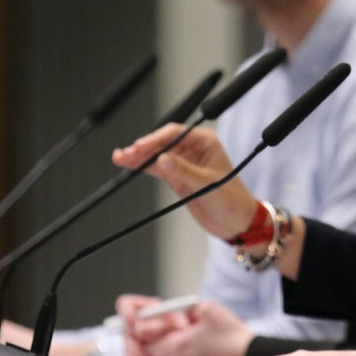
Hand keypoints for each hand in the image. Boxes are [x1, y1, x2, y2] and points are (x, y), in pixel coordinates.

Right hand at [111, 124, 255, 239]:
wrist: (236, 222)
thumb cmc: (231, 199)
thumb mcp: (207, 184)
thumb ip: (184, 171)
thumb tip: (161, 159)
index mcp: (205, 141)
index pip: (175, 133)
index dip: (156, 139)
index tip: (140, 147)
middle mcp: (193, 148)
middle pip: (162, 143)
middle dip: (143, 148)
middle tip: (126, 154)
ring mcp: (184, 163)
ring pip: (157, 155)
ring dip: (139, 157)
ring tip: (119, 158)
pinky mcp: (177, 177)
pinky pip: (157, 169)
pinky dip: (143, 167)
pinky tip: (128, 165)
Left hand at [119, 295, 253, 355]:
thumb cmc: (230, 333)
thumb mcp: (207, 309)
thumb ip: (179, 307)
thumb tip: (159, 310)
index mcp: (178, 344)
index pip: (142, 339)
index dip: (137, 329)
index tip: (135, 320)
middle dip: (140, 343)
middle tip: (140, 331)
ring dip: (152, 355)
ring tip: (161, 340)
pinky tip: (174, 353)